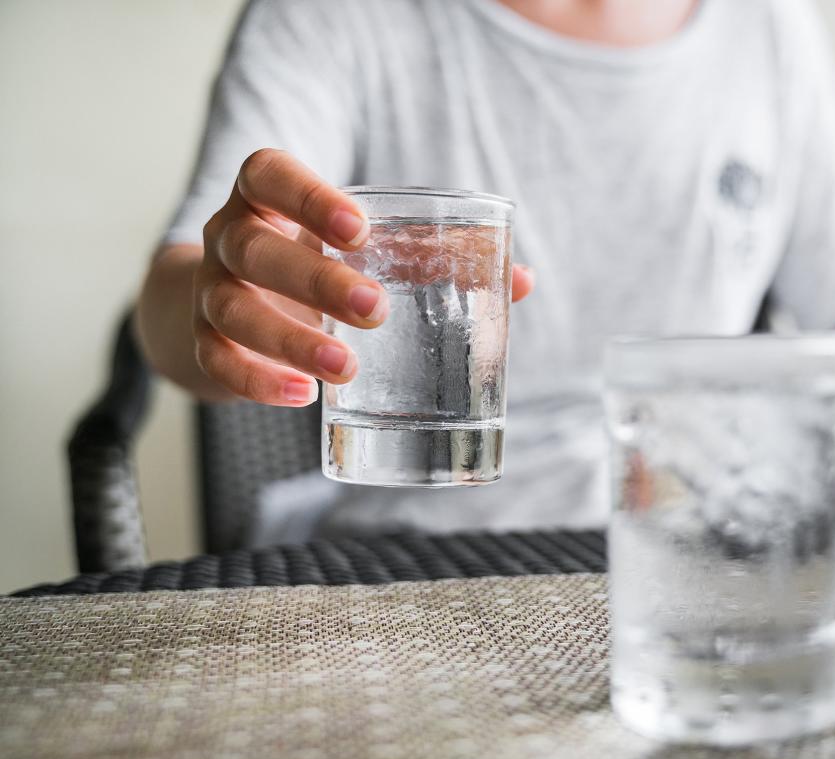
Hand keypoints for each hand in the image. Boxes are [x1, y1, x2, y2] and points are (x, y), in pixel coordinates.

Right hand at [192, 148, 531, 405]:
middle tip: (375, 311)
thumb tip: (523, 281)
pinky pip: (217, 362)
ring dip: (290, 340)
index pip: (268, 175)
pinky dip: (257, 382)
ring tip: (346, 368)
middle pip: (252, 248)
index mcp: (267, 198)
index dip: (307, 197)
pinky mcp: (202, 342)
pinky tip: (302, 397)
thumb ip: (433, 258)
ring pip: (233, 310)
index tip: (358, 229)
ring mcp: (209, 290)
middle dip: (315, 279)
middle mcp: (229, 237)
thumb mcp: (362, 250)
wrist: (230, 301)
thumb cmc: (318, 263)